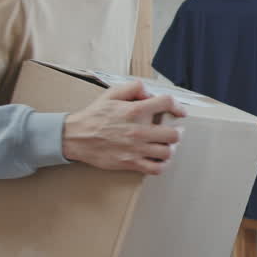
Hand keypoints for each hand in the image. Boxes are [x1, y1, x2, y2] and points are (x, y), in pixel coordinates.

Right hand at [62, 81, 186, 174]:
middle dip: (177, 132)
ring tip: (165, 145)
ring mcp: (135, 149)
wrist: (76, 137)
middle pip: (174, 134)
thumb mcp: (112, 93)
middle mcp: (138, 130)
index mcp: (135, 110)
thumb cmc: (95, 116)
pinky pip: (156, 169)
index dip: (178, 107)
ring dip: (170, 149)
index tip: (180, 113)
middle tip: (174, 132)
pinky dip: (162, 165)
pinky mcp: (130, 163)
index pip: (167, 103)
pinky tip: (158, 159)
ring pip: (167, 152)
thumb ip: (134, 88)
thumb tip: (150, 92)